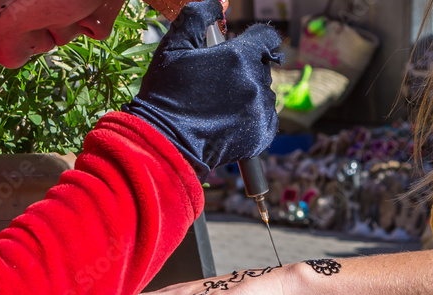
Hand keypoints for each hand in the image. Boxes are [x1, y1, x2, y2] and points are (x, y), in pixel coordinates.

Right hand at [123, 0, 283, 179]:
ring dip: (248, 93)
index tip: (242, 48)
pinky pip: (266, 118)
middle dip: (244, 69)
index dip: (255, 40)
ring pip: (264, 93)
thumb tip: (218, 3)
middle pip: (262, 67)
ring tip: (219, 104)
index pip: (267, 38)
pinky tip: (228, 119)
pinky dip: (252, 117)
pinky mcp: (262, 134)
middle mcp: (256, 83)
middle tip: (216, 82)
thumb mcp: (174, 46)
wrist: (166, 142)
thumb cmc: (166, 93)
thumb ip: (198, 16)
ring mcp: (261, 110)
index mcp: (240, 57)